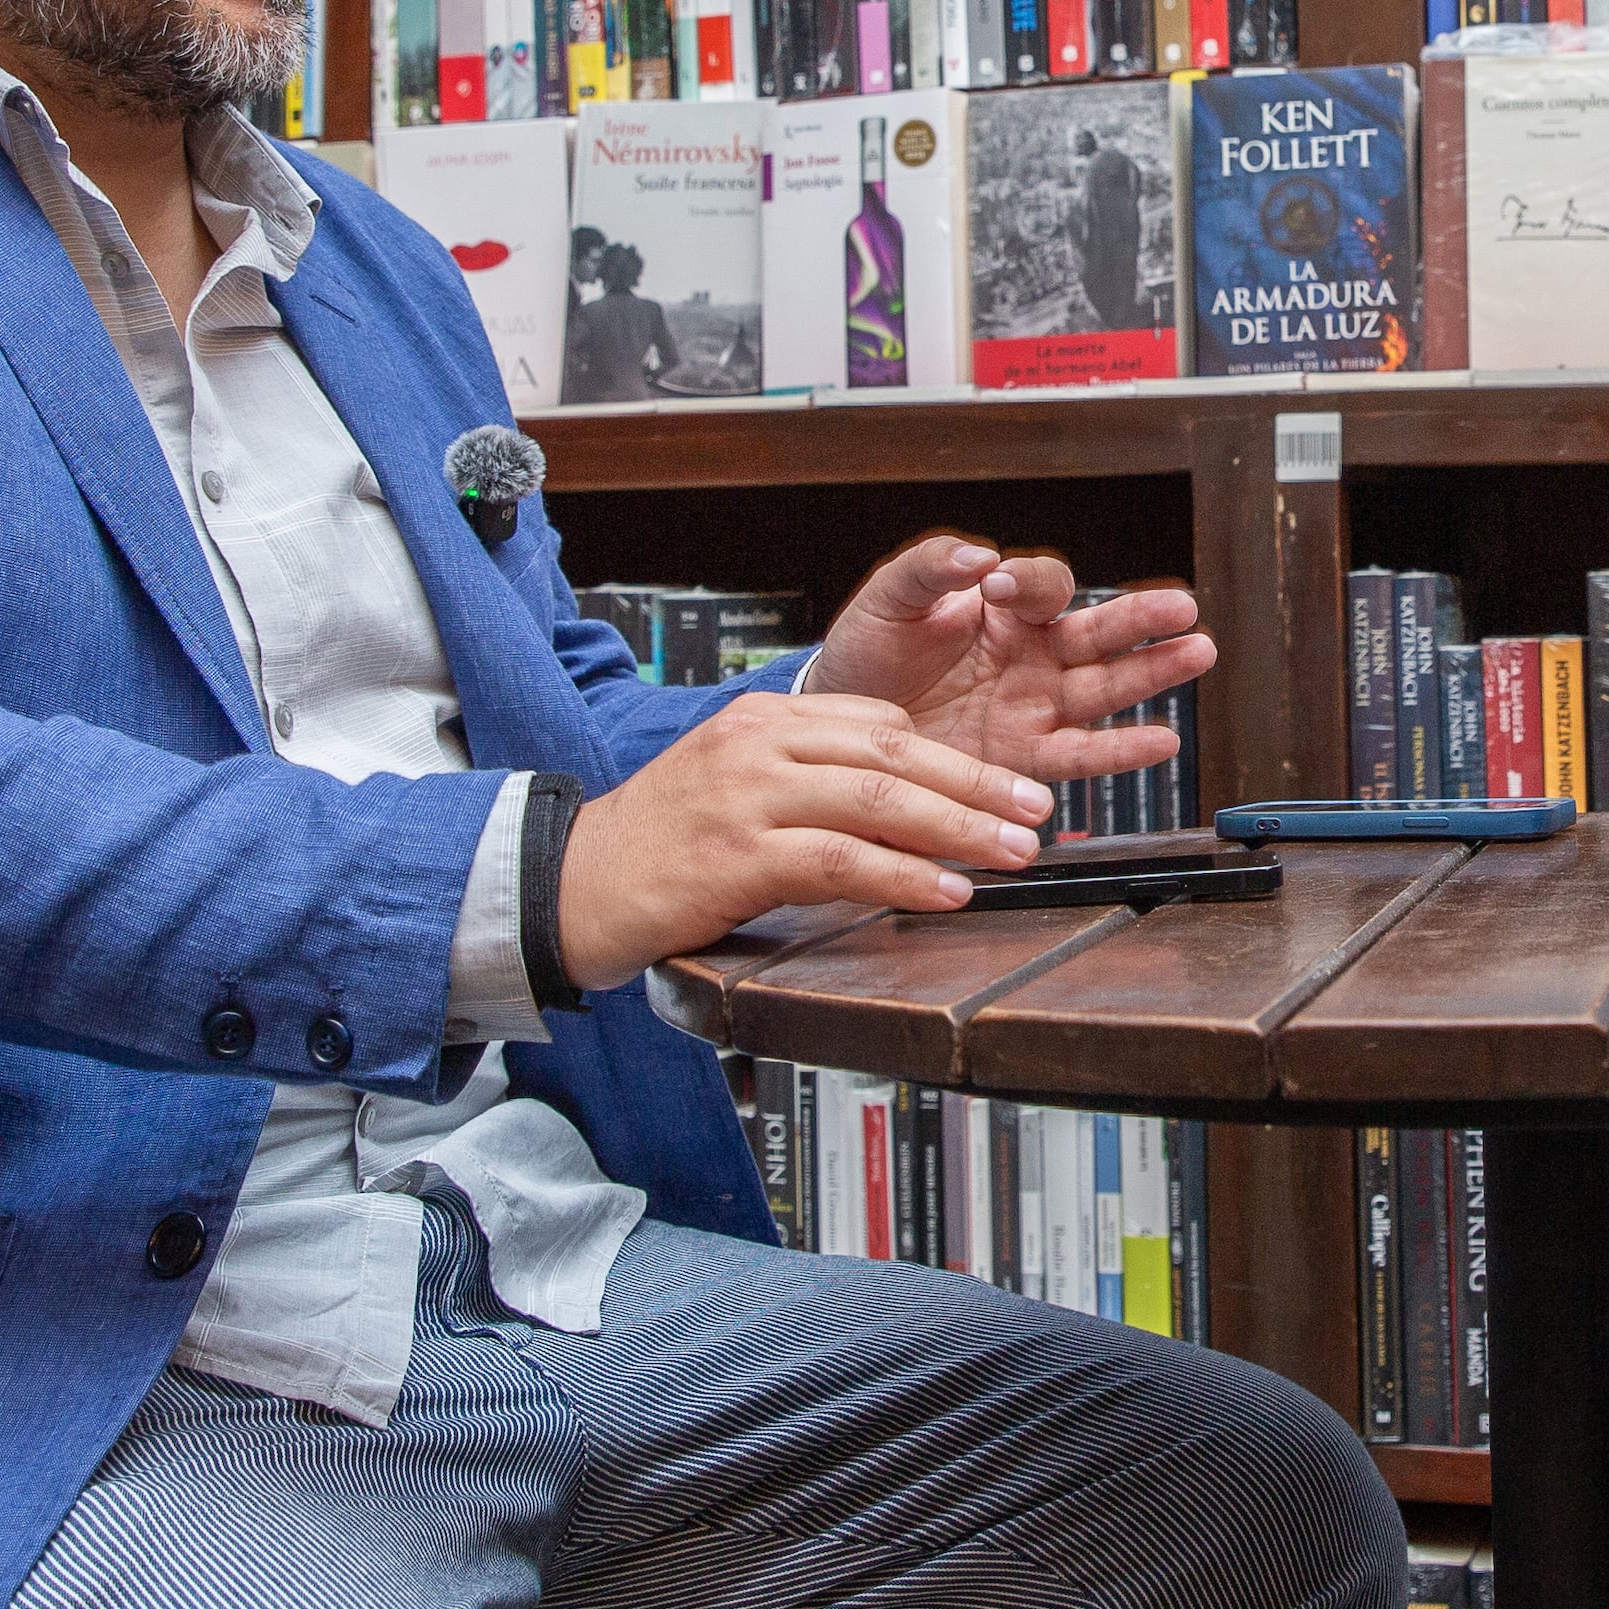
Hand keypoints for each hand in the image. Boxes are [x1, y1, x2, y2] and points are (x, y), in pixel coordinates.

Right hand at [554, 691, 1053, 985]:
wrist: (571, 885)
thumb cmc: (659, 847)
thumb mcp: (735, 788)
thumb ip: (809, 784)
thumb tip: (901, 808)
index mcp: (761, 718)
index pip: (877, 721)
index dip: (949, 758)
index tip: (1002, 788)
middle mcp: (757, 743)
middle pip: (894, 751)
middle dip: (977, 784)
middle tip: (1036, 812)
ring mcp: (746, 795)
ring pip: (878, 797)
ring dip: (959, 828)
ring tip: (1013, 853)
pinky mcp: (736, 854)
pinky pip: (840, 858)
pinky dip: (903, 874)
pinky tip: (945, 890)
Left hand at [804, 535, 1217, 787]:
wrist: (844, 732)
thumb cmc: (868, 658)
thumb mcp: (886, 602)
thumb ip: (927, 570)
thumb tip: (976, 553)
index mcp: (1002, 611)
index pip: (1041, 586)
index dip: (1031, 582)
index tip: (1003, 587)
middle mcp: (1030, 656)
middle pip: (1096, 631)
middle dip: (1141, 617)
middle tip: (1181, 607)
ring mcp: (1033, 706)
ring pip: (1104, 688)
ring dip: (1152, 672)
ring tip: (1197, 653)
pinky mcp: (1023, 757)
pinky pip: (1079, 753)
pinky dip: (1121, 750)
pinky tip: (1161, 740)